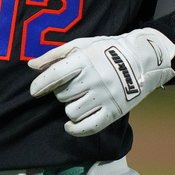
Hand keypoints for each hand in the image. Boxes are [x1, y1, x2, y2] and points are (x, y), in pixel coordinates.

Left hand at [28, 27, 174, 136]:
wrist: (142, 59)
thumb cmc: (107, 50)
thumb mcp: (81, 45)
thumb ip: (55, 55)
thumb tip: (31, 65)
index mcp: (84, 59)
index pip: (55, 75)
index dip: (40, 85)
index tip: (34, 91)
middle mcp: (94, 78)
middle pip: (62, 95)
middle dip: (62, 92)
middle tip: (72, 86)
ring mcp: (105, 96)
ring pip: (72, 112)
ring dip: (70, 107)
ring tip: (78, 99)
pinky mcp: (114, 111)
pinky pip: (89, 127)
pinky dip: (75, 129)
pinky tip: (70, 125)